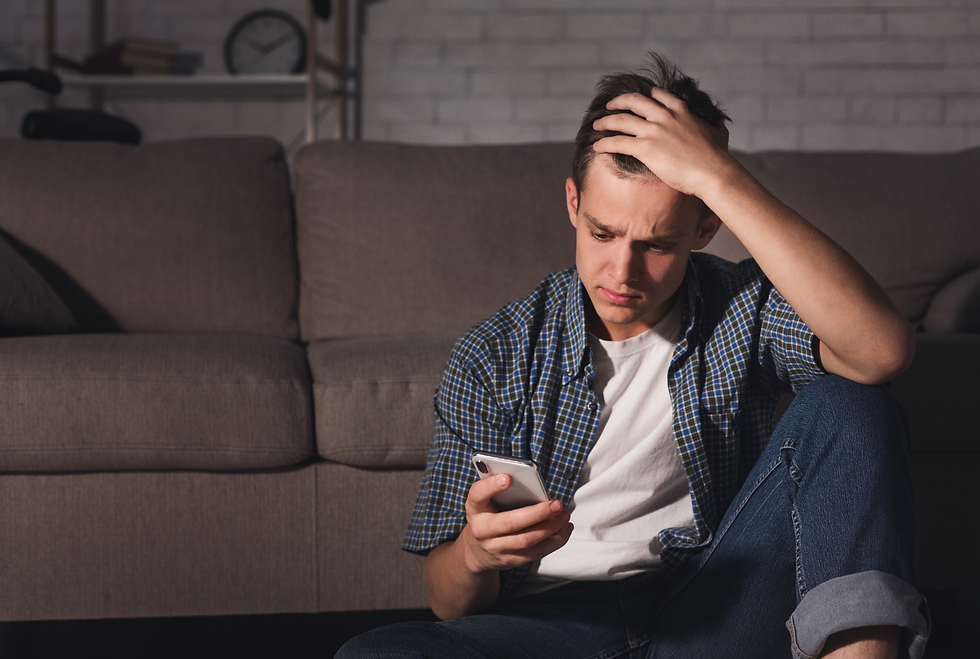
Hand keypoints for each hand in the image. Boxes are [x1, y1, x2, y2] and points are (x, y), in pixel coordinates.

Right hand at [458, 473, 572, 574]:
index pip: (478, 495)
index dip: (491, 486)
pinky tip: (564, 529)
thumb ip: (501, 491)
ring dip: (550, 528)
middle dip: (538, 513)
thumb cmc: (487, 516)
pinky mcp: (510, 560)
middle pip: (511, 523)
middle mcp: (482, 530)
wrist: (477, 551)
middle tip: (557, 504)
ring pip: (526, 540)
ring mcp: (496, 548)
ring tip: (564, 516)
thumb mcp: (486, 502)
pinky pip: (536, 553)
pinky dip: (554, 541)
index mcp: (475, 508)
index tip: (508, 478)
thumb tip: (533, 484)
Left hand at [591, 88, 733, 198]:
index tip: (635, 99)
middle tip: (609, 106)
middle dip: (618, 102)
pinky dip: (604, 143)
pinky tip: (597, 146)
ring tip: (596, 125)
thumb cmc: (717, 157)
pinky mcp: (646, 148)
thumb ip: (715, 125)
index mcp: (681, 110)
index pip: (657, 95)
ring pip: (621, 120)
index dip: (643, 95)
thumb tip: (720, 123)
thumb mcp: (718, 132)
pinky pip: (618, 142)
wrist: (713, 172)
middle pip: (634, 101)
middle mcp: (665, 116)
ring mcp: (654, 131)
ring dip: (605, 122)